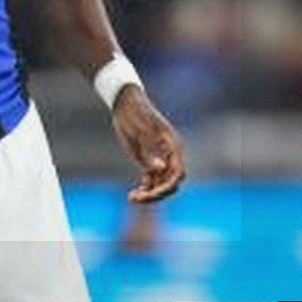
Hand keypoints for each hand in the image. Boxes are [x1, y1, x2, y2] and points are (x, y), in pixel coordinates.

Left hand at [110, 85, 185, 202]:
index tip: (152, 194)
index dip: (167, 186)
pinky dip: (145, 187)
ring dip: (150, 193)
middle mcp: (170, 154)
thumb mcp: (139, 132)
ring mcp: (160, 157)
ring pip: (161, 183)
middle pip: (170, 182)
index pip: (178, 173)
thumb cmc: (133, 114)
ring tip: (132, 198)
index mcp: (173, 146)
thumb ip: (150, 150)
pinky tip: (133, 194)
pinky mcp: (148, 159)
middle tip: (137, 198)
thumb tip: (161, 168)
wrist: (124, 102)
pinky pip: (152, 179)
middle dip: (157, 193)